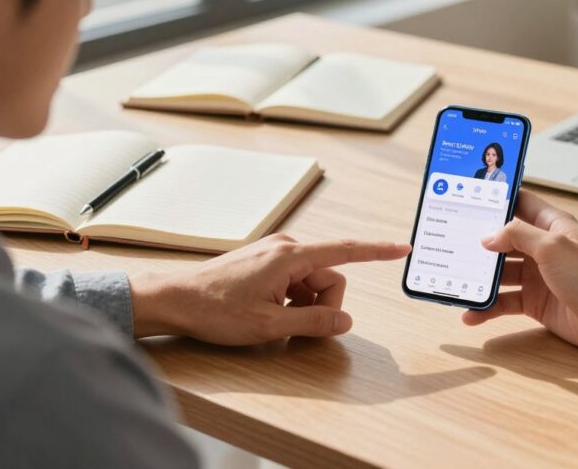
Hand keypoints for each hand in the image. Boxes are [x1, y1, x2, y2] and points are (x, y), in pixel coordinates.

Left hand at [130, 234, 410, 344]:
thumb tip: (345, 322)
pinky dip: (293, 299)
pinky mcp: (265, 262)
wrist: (175, 299)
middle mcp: (285, 247)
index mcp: (290, 256)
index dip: (377, 251)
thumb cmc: (215, 310)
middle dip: (323, 305)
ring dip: (306, 305)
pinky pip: (296, 281)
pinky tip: (271, 313)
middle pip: (329, 277)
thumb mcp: (269, 325)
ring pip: (313, 281)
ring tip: (277, 322)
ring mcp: (274, 254)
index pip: (345, 250)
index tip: (402, 248)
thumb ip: (313, 323)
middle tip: (298, 329)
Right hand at [463, 191, 577, 352]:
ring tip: (455, 281)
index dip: (498, 201)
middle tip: (452, 243)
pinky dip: (488, 308)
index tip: (470, 199)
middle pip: (504, 241)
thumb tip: (488, 237)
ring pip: (501, 274)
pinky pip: (505, 303)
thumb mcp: (551, 246)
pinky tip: (471, 314)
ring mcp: (539, 276)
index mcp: (552, 226)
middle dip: (479, 244)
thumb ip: (517, 235)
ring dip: (480, 278)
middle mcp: (543, 249)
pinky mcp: (536, 303)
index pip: (521, 204)